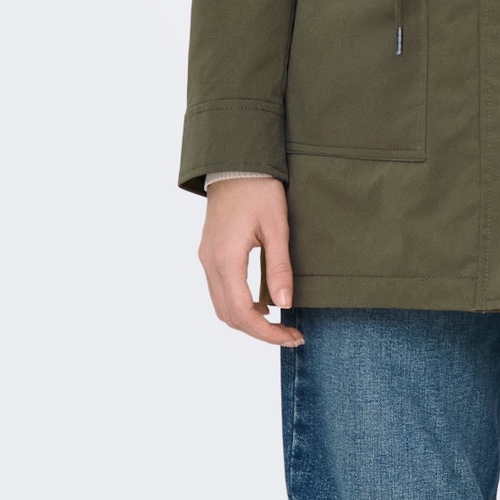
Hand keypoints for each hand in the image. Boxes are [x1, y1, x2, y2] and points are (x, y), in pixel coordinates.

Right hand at [198, 176, 304, 345]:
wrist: (235, 162)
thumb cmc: (259, 189)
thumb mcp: (277, 226)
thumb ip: (279, 267)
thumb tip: (285, 304)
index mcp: (226, 259)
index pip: (242, 313)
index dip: (267, 332)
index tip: (292, 337)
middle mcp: (210, 263)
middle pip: (229, 316)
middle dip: (259, 332)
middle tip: (291, 335)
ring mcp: (206, 258)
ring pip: (222, 306)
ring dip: (248, 321)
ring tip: (279, 323)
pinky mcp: (209, 253)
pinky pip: (219, 291)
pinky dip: (239, 305)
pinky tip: (262, 303)